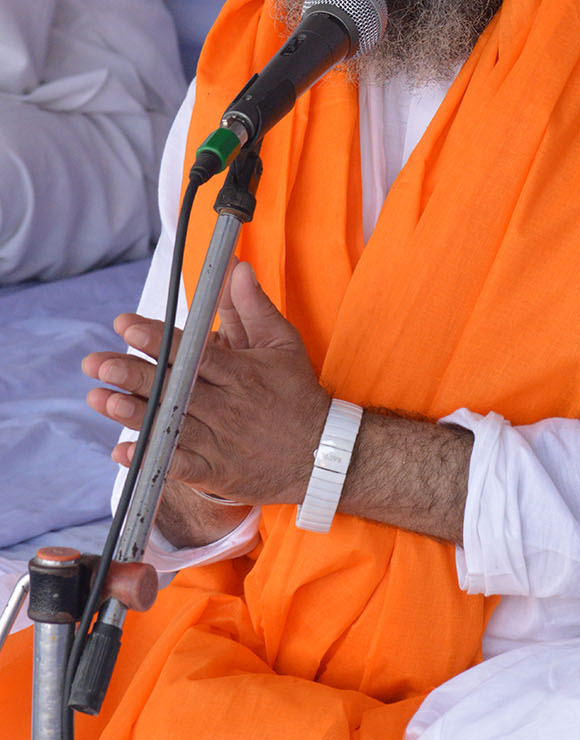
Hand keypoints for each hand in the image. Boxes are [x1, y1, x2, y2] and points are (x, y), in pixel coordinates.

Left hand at [82, 261, 330, 507]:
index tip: (127, 326)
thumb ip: (253, 306)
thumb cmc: (297, 393)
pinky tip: (123, 450)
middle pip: (175, 389)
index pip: (195, 353)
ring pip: (171, 425)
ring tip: (100, 399)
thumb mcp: (282, 343)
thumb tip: (236, 267)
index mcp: (242, 373)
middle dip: (134, 375)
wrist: (321, 455)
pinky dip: (151, 459)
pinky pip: (179, 467)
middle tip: (98, 364)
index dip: (160, 340)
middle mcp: (228, 407)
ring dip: (134, 414)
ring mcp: (221, 442)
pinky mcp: (216, 472)